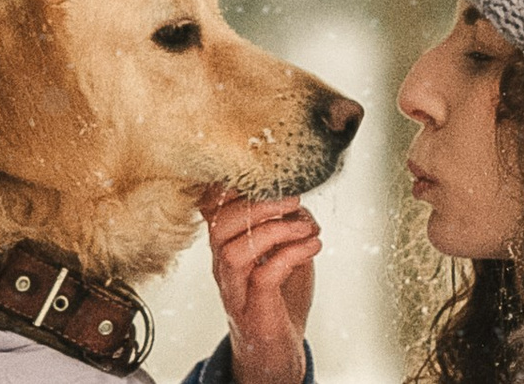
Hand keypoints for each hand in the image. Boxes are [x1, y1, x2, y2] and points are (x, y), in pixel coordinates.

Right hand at [200, 191, 320, 383]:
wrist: (277, 348)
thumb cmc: (279, 295)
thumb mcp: (282, 250)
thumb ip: (285, 222)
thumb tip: (297, 199)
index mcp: (225, 244)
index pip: (210, 208)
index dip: (230, 186)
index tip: (265, 174)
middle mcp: (222, 265)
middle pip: (219, 226)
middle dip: (258, 205)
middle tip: (293, 200)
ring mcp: (234, 290)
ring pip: (233, 251)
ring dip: (274, 231)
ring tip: (305, 227)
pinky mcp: (252, 310)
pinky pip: (264, 277)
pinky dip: (291, 255)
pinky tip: (312, 246)